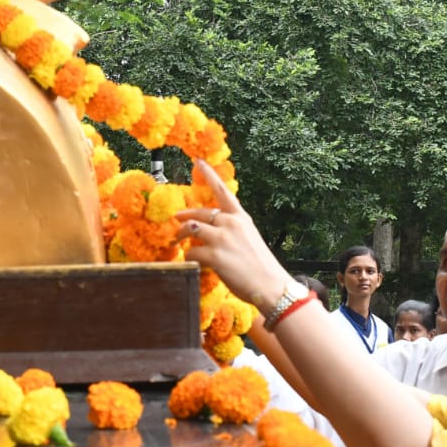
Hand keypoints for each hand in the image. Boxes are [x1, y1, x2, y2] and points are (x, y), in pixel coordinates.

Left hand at [174, 161, 292, 314]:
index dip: (208, 174)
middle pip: (200, 212)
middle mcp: (231, 223)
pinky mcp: (214, 255)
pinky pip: (191, 252)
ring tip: (177, 243)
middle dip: (185, 216)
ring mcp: (222, 238)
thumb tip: (210, 233)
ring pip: (190, 229)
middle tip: (176, 219)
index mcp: (241, 218)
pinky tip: (193, 263)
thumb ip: (232, 231)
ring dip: (180, 236)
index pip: (222, 190)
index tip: (198, 161)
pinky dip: (188, 258)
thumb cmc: (261, 266)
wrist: (270, 285)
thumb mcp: (249, 239)